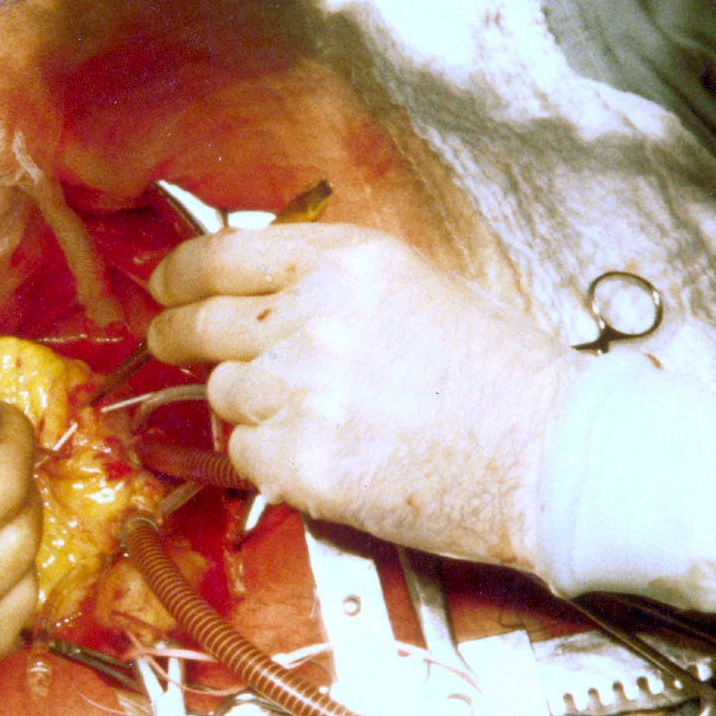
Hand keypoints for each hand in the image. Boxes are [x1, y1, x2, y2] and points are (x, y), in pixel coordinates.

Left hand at [146, 223, 581, 571]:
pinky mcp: (304, 462)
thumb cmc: (501, 375)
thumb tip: (258, 286)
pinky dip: (268, 458)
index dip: (180, 272)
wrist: (549, 455)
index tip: (165, 284)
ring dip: (245, 403)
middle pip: (201, 323)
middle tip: (168, 343)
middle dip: (175, 335)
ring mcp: (305, 393)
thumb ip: (332, 280)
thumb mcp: (418, 285)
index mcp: (347, 263)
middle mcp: (316, 318)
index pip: (223, 253)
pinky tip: (321, 453)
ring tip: (304, 413)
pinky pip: (245, 455)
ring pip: (223, 393)